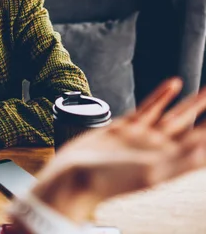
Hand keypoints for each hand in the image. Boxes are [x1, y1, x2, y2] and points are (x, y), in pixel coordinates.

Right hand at [31, 78, 205, 222]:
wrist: (73, 177)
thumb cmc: (109, 181)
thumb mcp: (150, 172)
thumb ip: (181, 160)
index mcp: (171, 162)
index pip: (203, 144)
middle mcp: (160, 149)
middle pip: (193, 127)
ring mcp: (143, 137)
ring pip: (174, 115)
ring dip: (191, 102)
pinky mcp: (124, 127)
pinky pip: (148, 107)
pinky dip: (161, 95)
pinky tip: (172, 84)